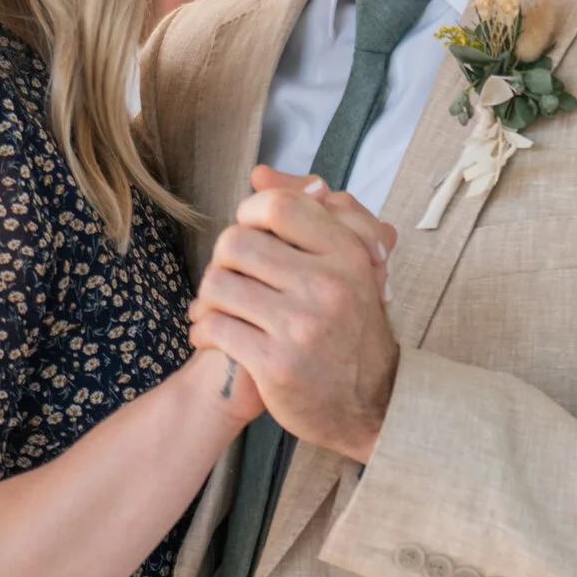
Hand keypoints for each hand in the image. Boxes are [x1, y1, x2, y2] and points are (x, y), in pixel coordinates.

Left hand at [186, 166, 400, 464]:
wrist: (372, 403)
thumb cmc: (353, 326)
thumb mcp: (350, 263)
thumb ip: (310, 212)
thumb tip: (260, 173)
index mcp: (348, 253)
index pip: (278, 206)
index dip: (250, 215)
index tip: (251, 236)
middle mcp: (328, 286)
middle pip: (237, 243)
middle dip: (224, 260)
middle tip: (231, 278)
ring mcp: (301, 327)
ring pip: (218, 284)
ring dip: (209, 297)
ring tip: (218, 308)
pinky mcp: (275, 364)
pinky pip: (214, 327)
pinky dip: (203, 330)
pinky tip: (213, 335)